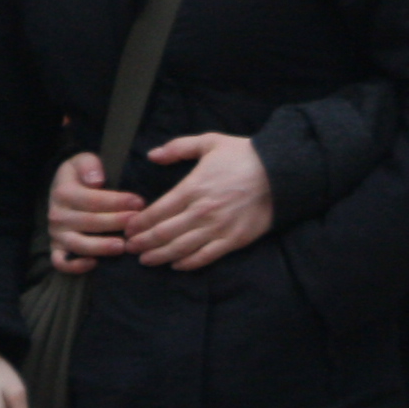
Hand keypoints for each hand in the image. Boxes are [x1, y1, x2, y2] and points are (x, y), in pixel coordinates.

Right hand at [47, 150, 142, 273]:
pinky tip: (95, 264)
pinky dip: (75, 266)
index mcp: (63, 192)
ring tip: (122, 246)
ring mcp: (57, 234)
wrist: (62, 188)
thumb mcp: (83, 160)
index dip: (117, 202)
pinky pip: (61, 262)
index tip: (139, 202)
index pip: (93, 199)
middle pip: (89, 222)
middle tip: (137, 223)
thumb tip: (96, 180)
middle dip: (116, 222)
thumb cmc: (80, 175)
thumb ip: (89, 164)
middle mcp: (57, 215)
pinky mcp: (57, 249)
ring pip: (78, 244)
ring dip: (101, 246)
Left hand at [124, 133, 274, 271]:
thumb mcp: (209, 142)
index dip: (140, 222)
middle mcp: (201, 211)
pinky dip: (189, 263)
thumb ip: (178, 148)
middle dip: (144, 242)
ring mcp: (217, 228)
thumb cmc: (243, 155)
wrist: (280, 172)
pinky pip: (206, 256)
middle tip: (129, 248)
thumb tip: (152, 155)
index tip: (128, 228)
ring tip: (146, 260)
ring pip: (181, 248)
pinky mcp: (233, 240)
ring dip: (160, 256)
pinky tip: (176, 265)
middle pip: (165, 233)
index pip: (158, 211)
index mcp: (192, 187)